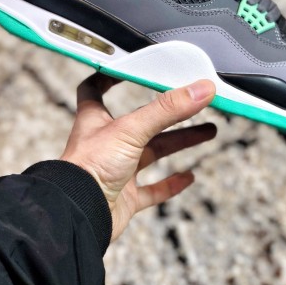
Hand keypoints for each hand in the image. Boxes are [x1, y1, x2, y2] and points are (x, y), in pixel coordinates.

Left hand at [60, 73, 216, 240]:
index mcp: (96, 120)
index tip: (132, 67)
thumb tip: (202, 89)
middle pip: (143, 121)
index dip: (111, 76)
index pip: (96, 88)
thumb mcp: (131, 129)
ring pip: (152, 153)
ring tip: (208, 131)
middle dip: (171, 113)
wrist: (78, 217)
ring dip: (179, 142)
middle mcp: (105, 143)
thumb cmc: (89, 169)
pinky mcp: (124, 198)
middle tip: (196, 103)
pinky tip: (189, 177)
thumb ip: (168, 109)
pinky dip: (170, 184)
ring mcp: (116, 171)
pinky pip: (151, 190)